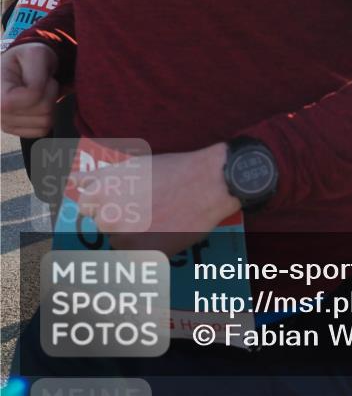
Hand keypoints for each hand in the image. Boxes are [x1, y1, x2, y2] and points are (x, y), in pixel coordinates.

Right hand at [1, 43, 58, 136]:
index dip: (46, 87)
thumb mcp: (36, 55)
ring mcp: (3, 123)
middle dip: (50, 95)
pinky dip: (45, 116)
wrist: (19, 66)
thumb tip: (33, 95)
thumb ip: (36, 76)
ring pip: (45, 123)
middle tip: (40, 83)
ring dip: (49, 105)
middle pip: (43, 111)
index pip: (32, 97)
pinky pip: (42, 131)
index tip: (41, 76)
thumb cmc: (27, 58)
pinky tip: (35, 104)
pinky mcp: (13, 130)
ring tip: (38, 92)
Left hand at [67, 142, 241, 256]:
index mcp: (99, 190)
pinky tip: (167, 229)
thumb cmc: (174, 170)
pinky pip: (138, 254)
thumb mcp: (132, 166)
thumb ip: (99, 178)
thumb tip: (74, 183)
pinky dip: (150, 246)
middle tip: (148, 208)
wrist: (208, 183)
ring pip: (120, 241)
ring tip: (161, 217)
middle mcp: (106, 213)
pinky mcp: (142, 252)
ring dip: (135, 234)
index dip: (106, 203)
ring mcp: (123, 236)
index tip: (124, 201)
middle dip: (121, 218)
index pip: (86, 207)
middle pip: (104, 224)